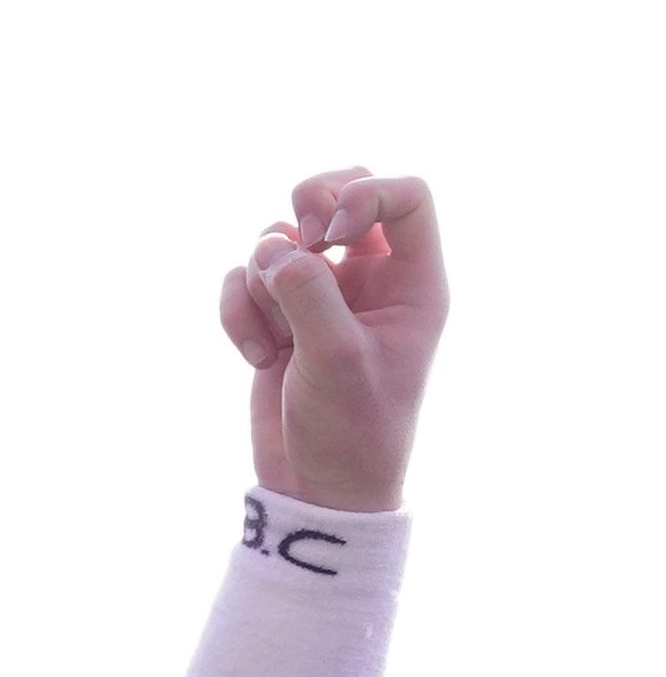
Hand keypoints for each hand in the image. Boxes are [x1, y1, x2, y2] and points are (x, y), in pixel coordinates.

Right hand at [221, 169, 448, 512]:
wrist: (318, 486)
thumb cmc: (352, 430)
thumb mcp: (336, 359)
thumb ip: (309, 293)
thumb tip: (275, 246)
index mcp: (415, 285)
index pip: (407, 196)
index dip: (366, 193)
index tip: (335, 233)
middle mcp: (375, 279)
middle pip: (341, 190)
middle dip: (308, 204)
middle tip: (301, 242)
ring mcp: (326, 292)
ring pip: (282, 235)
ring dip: (265, 276)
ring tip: (281, 336)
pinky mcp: (281, 312)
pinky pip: (245, 275)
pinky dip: (239, 309)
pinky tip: (258, 356)